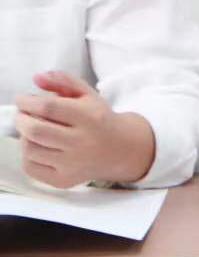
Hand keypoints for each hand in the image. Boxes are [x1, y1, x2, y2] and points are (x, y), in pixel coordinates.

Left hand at [14, 70, 154, 187]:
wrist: (120, 149)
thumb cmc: (98, 118)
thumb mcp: (87, 94)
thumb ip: (62, 81)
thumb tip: (36, 77)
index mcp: (90, 117)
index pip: (49, 107)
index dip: (28, 101)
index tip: (22, 99)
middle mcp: (82, 142)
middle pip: (35, 130)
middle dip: (21, 119)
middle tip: (23, 114)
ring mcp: (73, 164)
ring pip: (29, 149)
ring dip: (24, 136)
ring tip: (32, 129)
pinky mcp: (64, 180)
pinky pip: (30, 167)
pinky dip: (27, 154)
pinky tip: (38, 146)